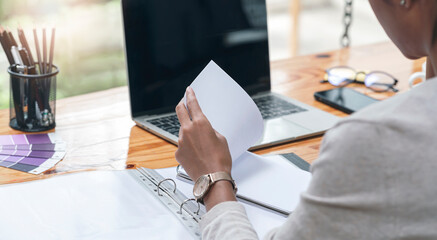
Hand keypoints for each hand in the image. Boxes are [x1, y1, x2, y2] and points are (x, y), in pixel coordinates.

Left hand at [175, 87, 235, 209]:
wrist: (212, 178)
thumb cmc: (220, 160)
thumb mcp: (221, 139)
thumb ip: (210, 130)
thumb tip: (203, 130)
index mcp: (200, 124)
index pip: (192, 104)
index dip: (190, 95)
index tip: (188, 91)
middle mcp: (187, 130)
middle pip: (180, 111)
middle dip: (182, 104)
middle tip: (184, 102)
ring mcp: (180, 142)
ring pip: (182, 130)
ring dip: (188, 131)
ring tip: (199, 142)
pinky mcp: (178, 152)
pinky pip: (182, 144)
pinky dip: (187, 146)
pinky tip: (196, 153)